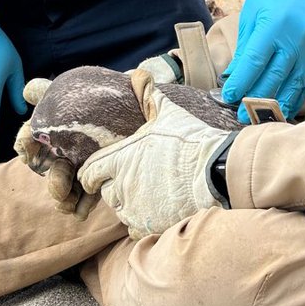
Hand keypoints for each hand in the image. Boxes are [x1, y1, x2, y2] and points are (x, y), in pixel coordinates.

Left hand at [79, 70, 234, 238]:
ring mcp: (134, 210)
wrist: (216, 174)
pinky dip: (144, 223)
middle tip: (137, 178)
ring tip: (152, 193)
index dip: (92, 173)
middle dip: (116, 187)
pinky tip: (160, 210)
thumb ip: (149, 96)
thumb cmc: (190, 142)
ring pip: (121, 212)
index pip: (88, 173)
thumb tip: (140, 74)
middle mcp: (120, 187)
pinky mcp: (150, 227)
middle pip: (106, 193)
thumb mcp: (168, 113)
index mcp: (119, 160)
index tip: (98, 174)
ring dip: (130, 205)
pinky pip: (136, 230)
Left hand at [220, 0, 304, 122]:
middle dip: (257, 99)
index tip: (229, 97)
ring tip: (263, 118)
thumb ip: (245, 48)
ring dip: (279, 103)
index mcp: (274, 24)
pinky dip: (297, 94)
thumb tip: (233, 77)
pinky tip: (285, 105)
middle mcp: (297, 35)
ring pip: (296, 82)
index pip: (255, 62)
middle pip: (276, 76)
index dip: (242, 82)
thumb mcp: (251, 14)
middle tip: (243, 116)